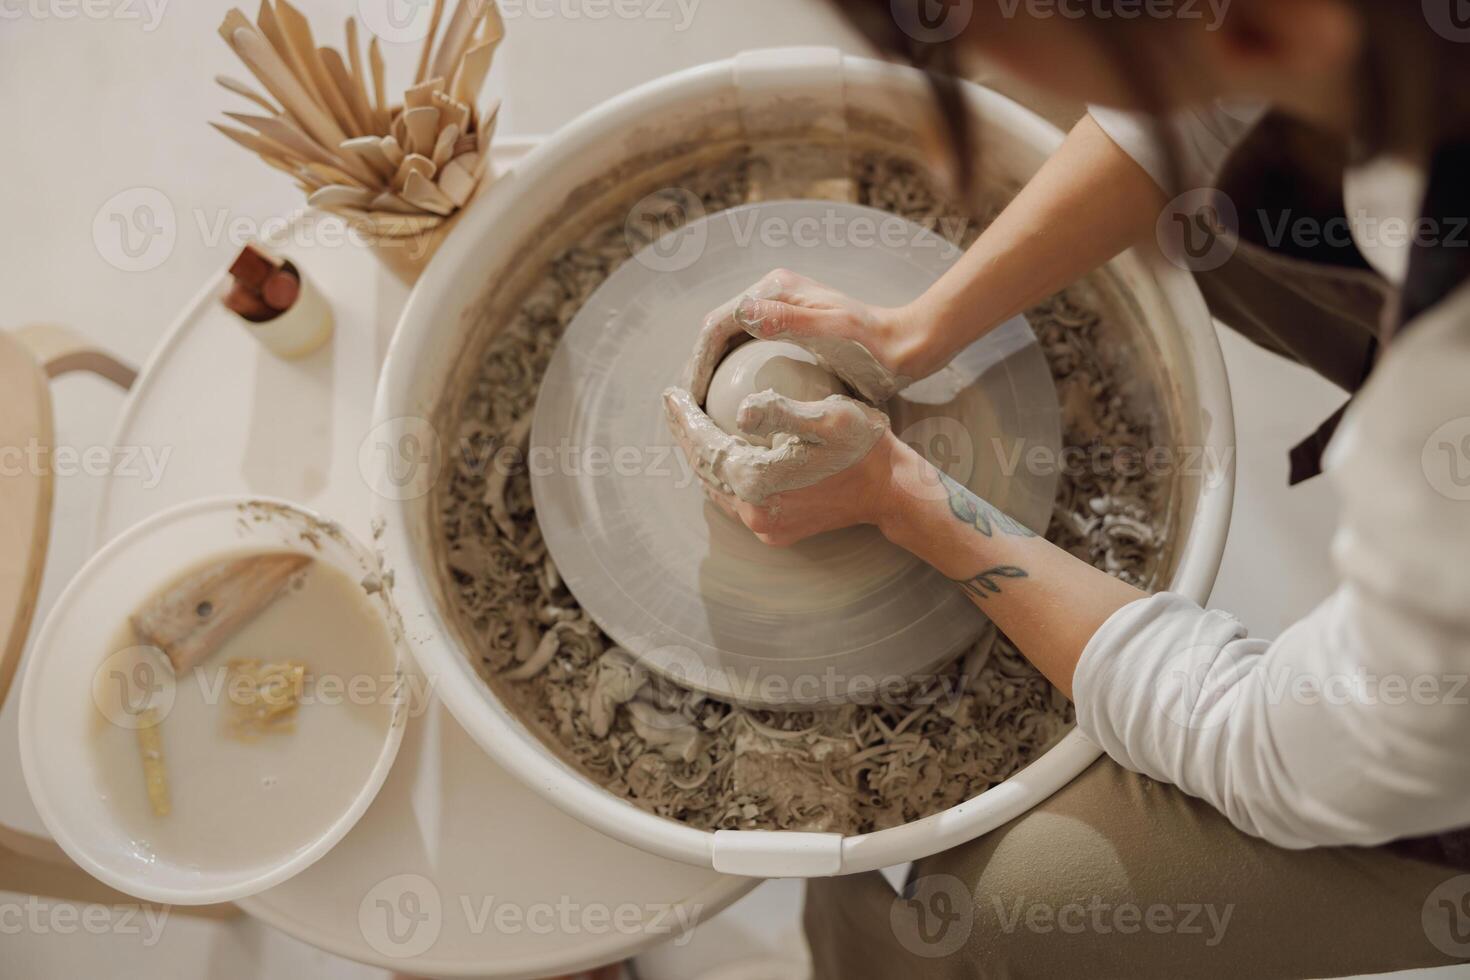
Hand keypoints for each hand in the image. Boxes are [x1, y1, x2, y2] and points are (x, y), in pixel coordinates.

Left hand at [675, 395, 912, 547]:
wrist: (890, 492)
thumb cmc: (862, 448)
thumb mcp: (828, 418)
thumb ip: (781, 412)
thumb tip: (741, 411)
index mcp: (756, 481)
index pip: (704, 445)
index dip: (684, 418)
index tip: (670, 395)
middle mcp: (752, 511)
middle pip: (705, 468)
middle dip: (687, 436)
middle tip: (675, 407)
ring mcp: (763, 526)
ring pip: (719, 485)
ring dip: (704, 457)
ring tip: (692, 427)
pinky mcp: (775, 531)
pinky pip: (738, 498)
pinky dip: (726, 475)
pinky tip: (724, 454)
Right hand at [683, 268, 925, 404]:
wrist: (904, 347)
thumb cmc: (873, 345)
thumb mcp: (834, 332)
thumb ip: (789, 320)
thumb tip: (742, 313)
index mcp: (774, 288)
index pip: (718, 323)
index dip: (698, 360)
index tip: (692, 398)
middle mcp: (771, 294)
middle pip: (718, 331)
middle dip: (698, 367)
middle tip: (690, 410)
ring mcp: (778, 312)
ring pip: (729, 343)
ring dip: (711, 373)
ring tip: (704, 412)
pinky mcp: (787, 331)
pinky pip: (748, 354)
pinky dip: (733, 377)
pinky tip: (733, 409)